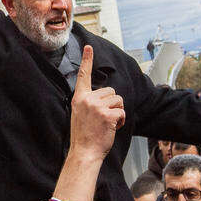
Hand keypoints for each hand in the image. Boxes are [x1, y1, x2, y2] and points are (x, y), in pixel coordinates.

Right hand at [54, 47, 121, 200]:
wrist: (84, 153)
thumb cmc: (84, 136)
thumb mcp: (80, 114)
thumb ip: (89, 102)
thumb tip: (105, 95)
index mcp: (79, 98)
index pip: (83, 76)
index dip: (87, 60)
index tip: (89, 47)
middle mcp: (87, 100)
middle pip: (110, 91)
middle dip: (112, 104)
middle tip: (103, 119)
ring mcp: (97, 107)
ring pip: (118, 100)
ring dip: (118, 112)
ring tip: (108, 123)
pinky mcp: (108, 115)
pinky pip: (122, 111)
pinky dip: (121, 120)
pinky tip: (113, 128)